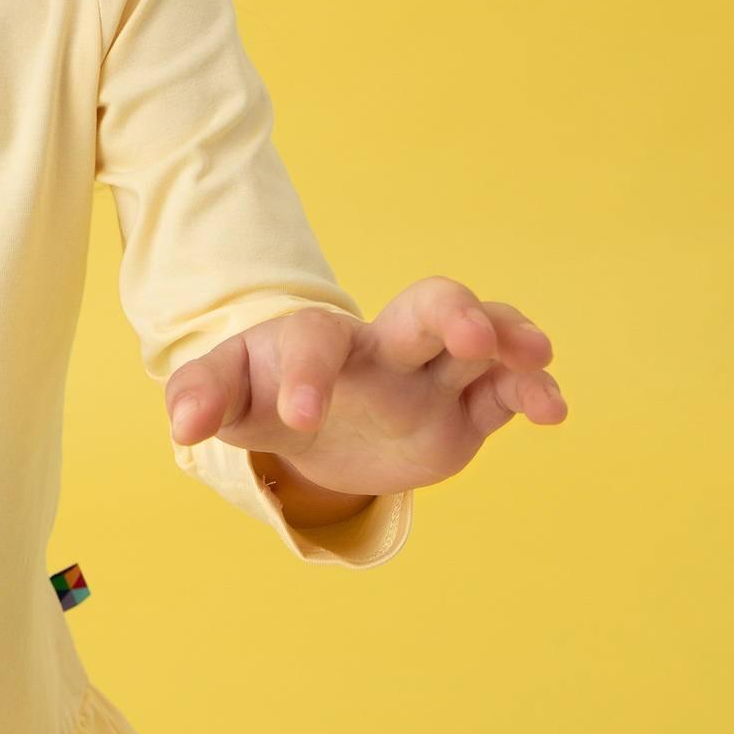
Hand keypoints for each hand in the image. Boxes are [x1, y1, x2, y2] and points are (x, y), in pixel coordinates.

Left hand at [163, 276, 567, 495]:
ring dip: (508, 338)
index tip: (298, 419)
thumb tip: (182, 426)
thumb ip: (202, 398)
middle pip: (423, 306)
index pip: (314, 340)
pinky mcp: (465, 409)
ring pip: (480, 338)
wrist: (311, 416)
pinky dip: (530, 392)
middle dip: (449, 311)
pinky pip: (504, 392)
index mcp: (316, 341)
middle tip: (468, 334)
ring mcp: (429, 374)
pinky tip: (551, 409)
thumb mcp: (227, 396)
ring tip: (533, 355)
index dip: (306, 374)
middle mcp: (382, 348)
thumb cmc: (263, 392)